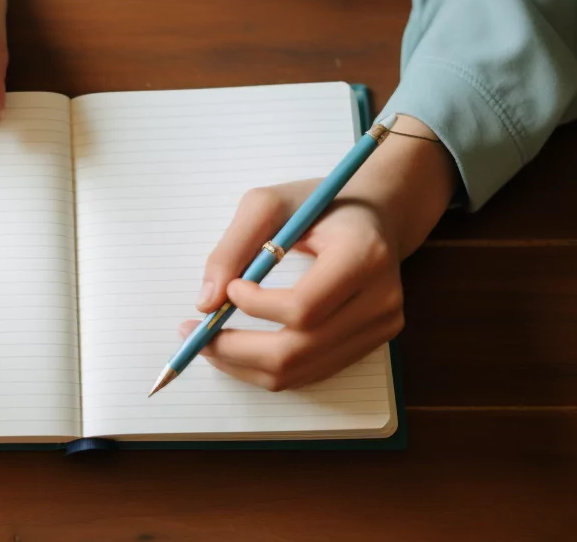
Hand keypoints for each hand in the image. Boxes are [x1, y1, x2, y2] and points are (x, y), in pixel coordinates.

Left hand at [184, 117, 457, 390]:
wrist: (375, 217)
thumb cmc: (318, 204)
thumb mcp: (269, 203)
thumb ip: (232, 246)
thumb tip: (206, 304)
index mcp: (362, 255)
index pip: (303, 306)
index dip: (256, 307)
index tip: (230, 289)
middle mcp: (380, 299)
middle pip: (298, 351)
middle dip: (236, 349)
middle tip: (196, 335)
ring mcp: (381, 327)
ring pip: (299, 371)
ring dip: (243, 365)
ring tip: (209, 343)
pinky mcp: (371, 344)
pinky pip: (309, 372)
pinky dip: (266, 367)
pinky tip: (240, 348)